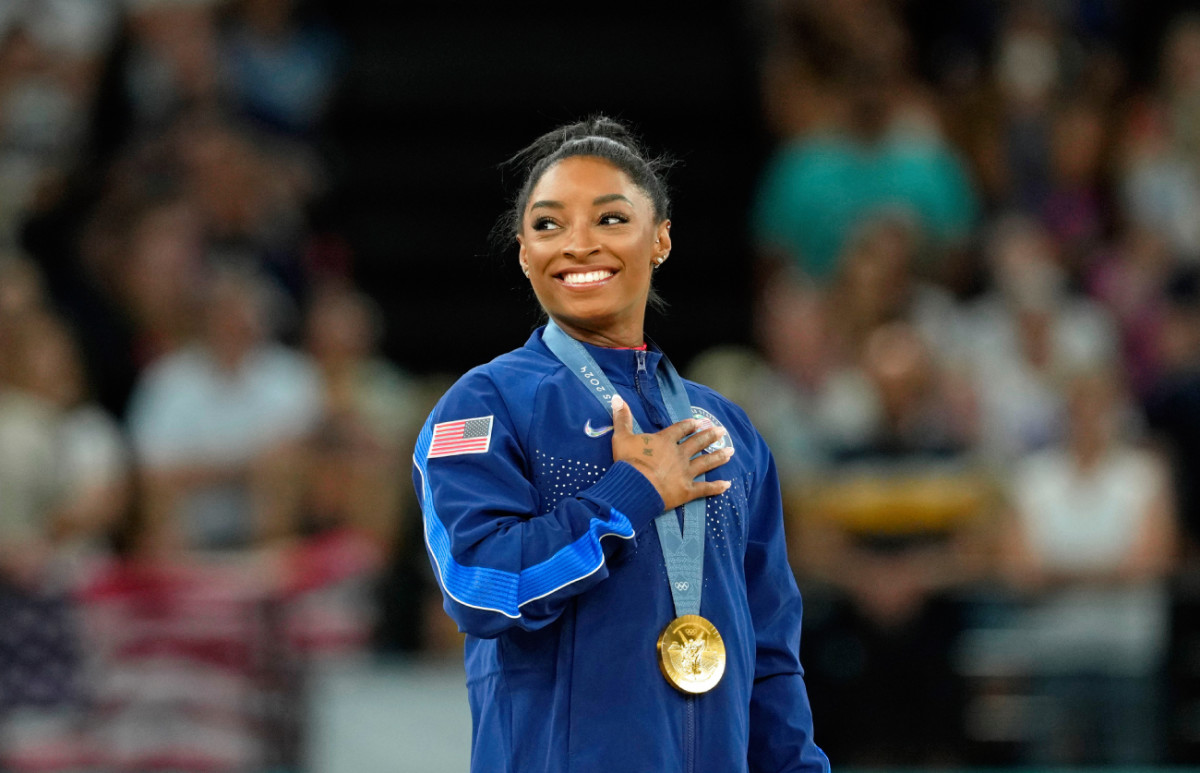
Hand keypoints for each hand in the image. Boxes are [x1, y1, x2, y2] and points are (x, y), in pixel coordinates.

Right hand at [610, 393, 732, 509]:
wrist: (635, 486)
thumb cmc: (628, 462)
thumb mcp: (621, 437)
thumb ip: (622, 418)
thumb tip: (616, 397)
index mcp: (665, 441)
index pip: (680, 430)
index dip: (690, 425)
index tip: (699, 421)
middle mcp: (679, 454)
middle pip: (698, 443)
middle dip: (710, 436)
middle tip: (722, 431)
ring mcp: (685, 473)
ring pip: (706, 463)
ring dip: (719, 456)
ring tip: (731, 451)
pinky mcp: (687, 490)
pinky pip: (705, 489)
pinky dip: (716, 487)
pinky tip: (727, 484)